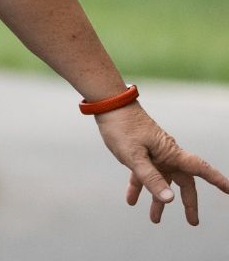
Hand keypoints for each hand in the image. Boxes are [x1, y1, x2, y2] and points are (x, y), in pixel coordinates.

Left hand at [96, 103, 228, 224]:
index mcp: (172, 154)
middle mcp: (167, 155)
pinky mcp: (140, 152)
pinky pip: (142, 174)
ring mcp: (154, 154)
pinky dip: (138, 187)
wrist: (108, 104)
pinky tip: (131, 201)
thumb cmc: (122, 127)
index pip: (201, 169)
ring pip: (161, 180)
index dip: (217, 180)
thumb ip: (150, 178)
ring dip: (158, 199)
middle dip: (188, 203)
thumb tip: (170, 200)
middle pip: (183, 182)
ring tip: (155, 220)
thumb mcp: (134, 157)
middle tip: (192, 222)